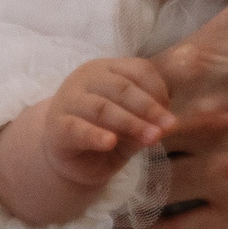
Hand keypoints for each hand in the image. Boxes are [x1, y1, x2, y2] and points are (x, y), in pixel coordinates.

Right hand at [0, 57, 174, 227]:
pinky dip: (95, 135)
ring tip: (151, 138)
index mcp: (108, 69)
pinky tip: (110, 143)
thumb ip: (145, 122)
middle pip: (122, 88)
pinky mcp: (57, 126)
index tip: (170, 115)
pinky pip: (77, 128)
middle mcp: (86, 78)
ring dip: (130, 123)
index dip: (158, 90)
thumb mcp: (130, 127)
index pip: (138, 70)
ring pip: (102, 107)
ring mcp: (68, 100)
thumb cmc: (104, 134)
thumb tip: (166, 126)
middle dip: (148, 108)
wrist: (69, 159)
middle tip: (168, 127)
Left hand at [120, 0, 227, 228]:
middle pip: (116, 147)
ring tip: (126, 175)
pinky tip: (151, 215)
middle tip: (105, 138)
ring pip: (140, 195)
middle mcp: (203, 124)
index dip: (102, 92)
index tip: (109, 91)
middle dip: (106, 142)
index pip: (112, 89)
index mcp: (198, 64)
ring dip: (125, 187)